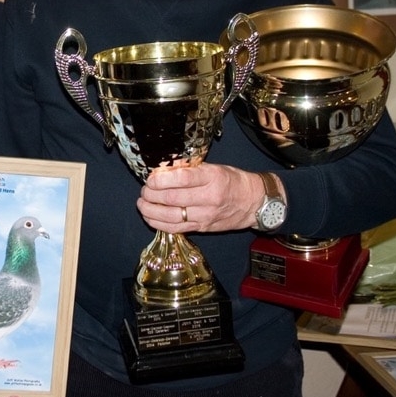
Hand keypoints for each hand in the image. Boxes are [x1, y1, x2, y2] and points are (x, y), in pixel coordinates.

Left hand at [138, 163, 271, 233]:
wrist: (253, 202)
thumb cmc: (232, 181)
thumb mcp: (213, 168)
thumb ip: (189, 169)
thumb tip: (163, 170)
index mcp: (211, 178)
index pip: (181, 179)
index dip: (160, 179)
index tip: (150, 178)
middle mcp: (209, 198)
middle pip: (172, 198)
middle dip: (152, 194)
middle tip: (144, 190)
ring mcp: (205, 215)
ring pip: (171, 216)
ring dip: (151, 211)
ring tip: (142, 204)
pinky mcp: (202, 228)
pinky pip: (176, 229)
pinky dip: (159, 224)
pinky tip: (150, 217)